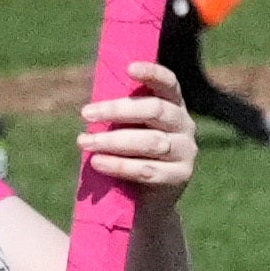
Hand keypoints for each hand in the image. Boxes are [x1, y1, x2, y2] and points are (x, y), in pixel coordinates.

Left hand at [75, 62, 198, 202]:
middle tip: (86, 113)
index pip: (169, 84)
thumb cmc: (131, 157)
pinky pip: (147, 170)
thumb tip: (90, 106)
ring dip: (113, 140)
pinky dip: (119, 165)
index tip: (129, 68)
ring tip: (84, 141)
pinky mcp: (179, 177)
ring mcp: (185, 152)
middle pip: (155, 110)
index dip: (152, 73)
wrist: (147, 203)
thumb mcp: (128, 131)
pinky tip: (97, 162)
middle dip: (118, 110)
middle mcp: (185, 125)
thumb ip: (119, 117)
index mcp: (174, 106)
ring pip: (150, 141)